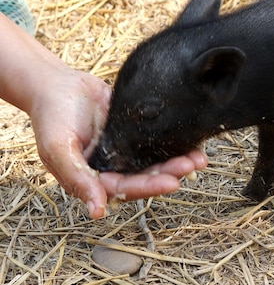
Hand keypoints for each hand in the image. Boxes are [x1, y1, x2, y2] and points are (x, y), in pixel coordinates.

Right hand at [30, 68, 207, 218]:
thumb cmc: (51, 116)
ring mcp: (126, 149)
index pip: (125, 189)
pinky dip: (174, 141)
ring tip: (200, 158)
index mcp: (94, 178)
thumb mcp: (57, 148)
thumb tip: (97, 211)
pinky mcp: (135, 131)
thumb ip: (77, 178)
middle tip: (193, 166)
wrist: (57, 84)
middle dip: (170, 173)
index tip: (172, 183)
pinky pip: (157, 138)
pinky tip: (193, 140)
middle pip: (146, 176)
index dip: (149, 186)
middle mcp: (113, 167)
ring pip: (155, 160)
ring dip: (177, 161)